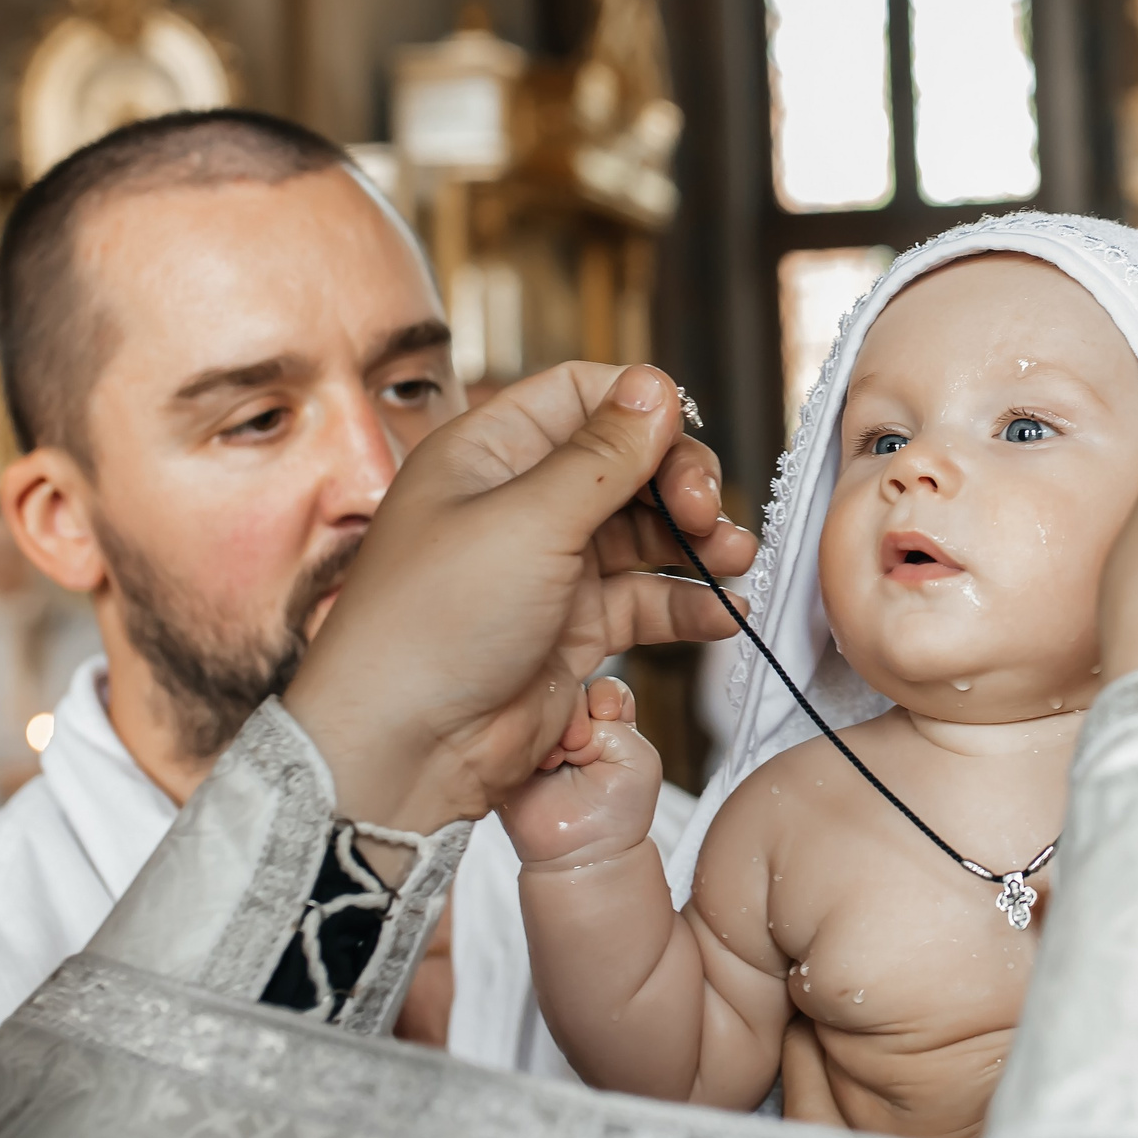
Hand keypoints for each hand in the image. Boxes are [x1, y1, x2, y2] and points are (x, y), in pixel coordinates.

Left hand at [284, 362, 756, 834]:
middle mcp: (520, 502)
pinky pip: (648, 600)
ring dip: (699, 542)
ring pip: (647, 532)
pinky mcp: (574, 627)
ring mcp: (551, 566)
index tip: (682, 436)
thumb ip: (603, 455)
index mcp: (488, 453)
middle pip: (628, 462)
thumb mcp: (527, 521)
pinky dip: (690, 603)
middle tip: (704, 513)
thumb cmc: (432, 626)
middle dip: (680, 480)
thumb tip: (655, 388)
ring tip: (734, 560)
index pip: (580, 395)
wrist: (403, 749)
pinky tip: (722, 613)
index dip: (640, 407)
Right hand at [498, 675, 663, 869]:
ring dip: (555, 726)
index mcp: (607, 724)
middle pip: (569, 689)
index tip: (608, 714)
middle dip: (578, 711)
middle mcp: (572, 728)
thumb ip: (617, 725)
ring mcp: (542, 740)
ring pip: (541, 706)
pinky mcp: (514, 756)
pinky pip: (514, 729)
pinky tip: (543, 764)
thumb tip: (572, 718)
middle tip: (580, 745)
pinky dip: (529, 740)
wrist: (584, 853)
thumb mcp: (639, 760)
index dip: (605, 694)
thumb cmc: (618, 811)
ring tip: (561, 758)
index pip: (603, 687)